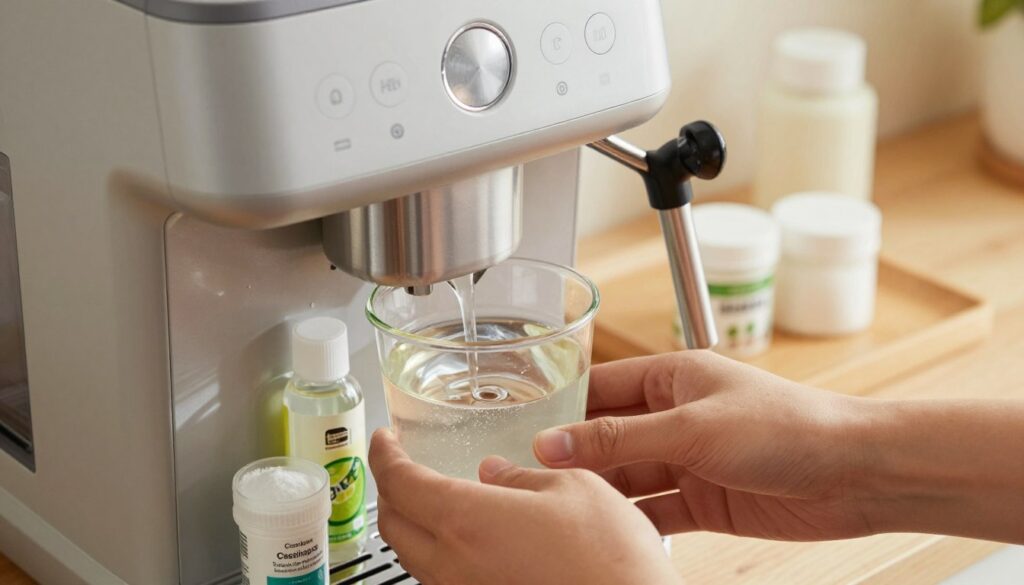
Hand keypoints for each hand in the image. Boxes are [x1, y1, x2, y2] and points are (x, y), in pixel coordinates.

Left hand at [369, 428, 679, 584]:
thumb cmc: (609, 558)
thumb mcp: (573, 489)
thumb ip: (522, 477)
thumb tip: (494, 472)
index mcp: (464, 521)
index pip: (398, 482)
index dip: (383, 454)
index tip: (383, 438)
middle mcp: (451, 565)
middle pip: (392, 524)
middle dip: (390, 489)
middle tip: (403, 465)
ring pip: (414, 557)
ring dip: (413, 523)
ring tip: (434, 498)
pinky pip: (441, 579)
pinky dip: (439, 552)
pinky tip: (470, 539)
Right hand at [533, 351, 873, 540]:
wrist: (854, 475)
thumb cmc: (787, 426)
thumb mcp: (691, 427)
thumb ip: (619, 438)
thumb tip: (553, 443)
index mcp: (674, 377)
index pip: (602, 389)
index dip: (564, 410)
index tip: (525, 433)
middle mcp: (677, 417)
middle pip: (609, 437)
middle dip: (575, 457)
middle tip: (532, 480)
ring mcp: (690, 460)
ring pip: (628, 477)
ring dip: (601, 493)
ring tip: (561, 509)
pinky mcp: (705, 501)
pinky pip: (655, 511)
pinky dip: (633, 521)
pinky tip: (607, 531)